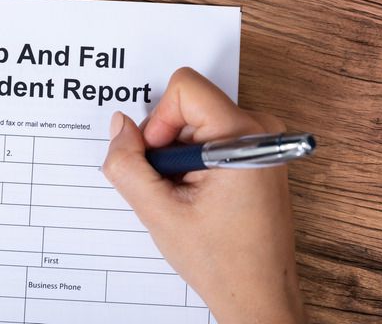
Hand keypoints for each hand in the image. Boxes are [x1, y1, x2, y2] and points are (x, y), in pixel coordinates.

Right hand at [102, 68, 306, 323]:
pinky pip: (213, 140)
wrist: (260, 294)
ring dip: (180, 159)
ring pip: (198, 125)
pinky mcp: (259, 155)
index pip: (185, 87)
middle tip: (171, 188)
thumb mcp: (159, 212)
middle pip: (190, 106)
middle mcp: (260, 129)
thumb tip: (119, 125)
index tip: (161, 162)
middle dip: (167, 143)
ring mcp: (263, 142)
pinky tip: (200, 199)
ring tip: (188, 199)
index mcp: (243, 135)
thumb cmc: (221, 261)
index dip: (159, 121)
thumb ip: (128, 165)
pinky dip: (195, 165)